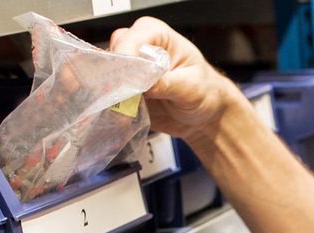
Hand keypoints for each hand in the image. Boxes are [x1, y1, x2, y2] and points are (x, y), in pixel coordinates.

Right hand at [109, 18, 244, 143]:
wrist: (205, 116)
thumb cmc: (205, 92)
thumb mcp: (191, 87)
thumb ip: (167, 83)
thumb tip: (145, 83)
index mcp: (157, 36)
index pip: (132, 39)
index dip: (128, 57)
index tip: (131, 78)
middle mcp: (140, 48)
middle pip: (114, 54)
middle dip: (119, 76)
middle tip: (130, 94)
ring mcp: (130, 69)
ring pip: (108, 75)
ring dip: (116, 93)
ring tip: (132, 106)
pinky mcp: (126, 90)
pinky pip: (111, 96)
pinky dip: (116, 106)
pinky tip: (128, 114)